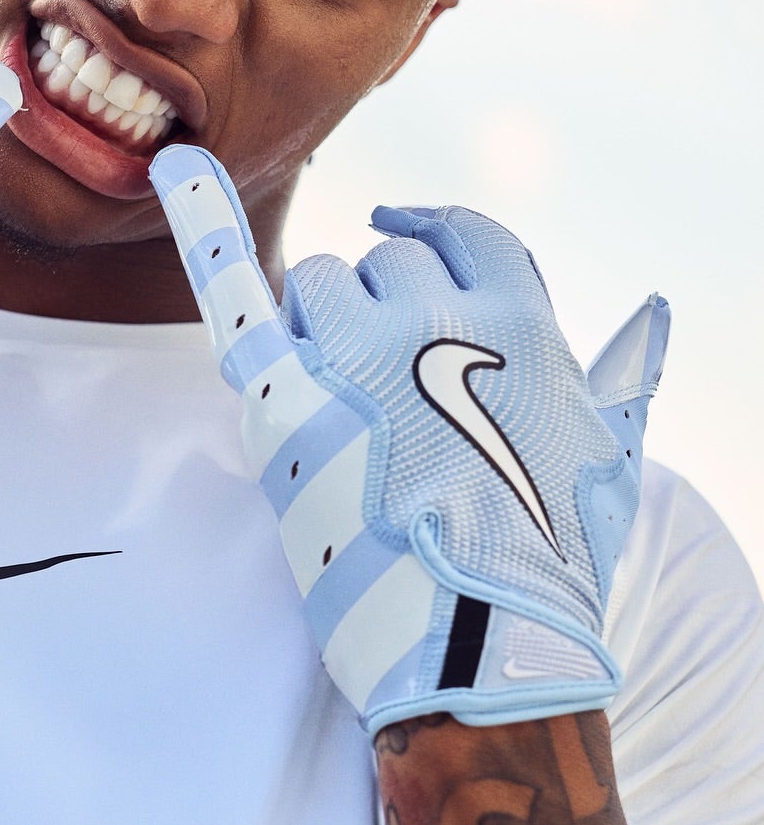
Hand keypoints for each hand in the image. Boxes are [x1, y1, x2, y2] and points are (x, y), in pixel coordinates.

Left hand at [150, 145, 668, 731]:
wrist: (487, 654)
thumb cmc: (553, 564)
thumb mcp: (609, 457)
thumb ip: (621, 374)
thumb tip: (651, 314)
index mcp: (521, 319)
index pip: (457, 234)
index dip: (426, 230)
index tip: (399, 224)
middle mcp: (440, 318)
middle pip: (382, 264)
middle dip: (374, 311)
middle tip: (379, 389)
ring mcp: (361, 356)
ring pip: (318, 282)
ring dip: (317, 324)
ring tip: (335, 399)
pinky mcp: (289, 405)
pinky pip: (238, 295)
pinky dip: (204, 226)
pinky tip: (174, 171)